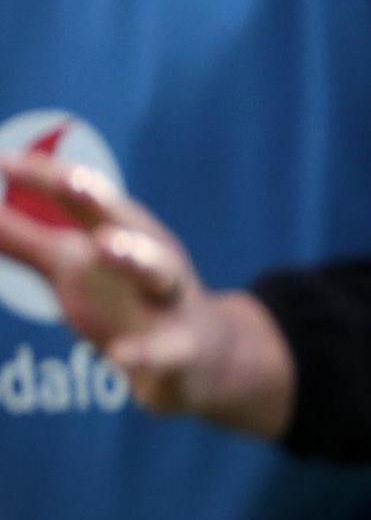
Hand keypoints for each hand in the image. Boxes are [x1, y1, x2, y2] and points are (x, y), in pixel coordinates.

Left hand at [0, 153, 289, 436]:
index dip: (46, 178)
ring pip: (158, 272)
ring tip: (106, 245)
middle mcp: (150, 257)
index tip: (6, 161)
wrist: (203, 355)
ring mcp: (169, 302)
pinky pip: (164, 352)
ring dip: (135, 257)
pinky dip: (144, 354)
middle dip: (99, 201)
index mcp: (121, 232)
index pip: (82, 197)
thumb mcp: (71, 265)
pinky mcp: (180, 350)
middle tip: (71, 181)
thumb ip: (23, 239)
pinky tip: (122, 357)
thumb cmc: (128, 300)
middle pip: (126, 222)